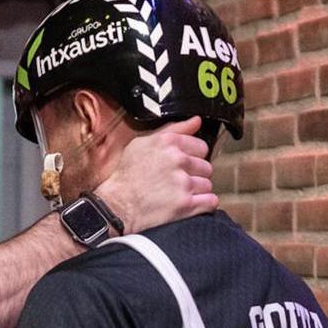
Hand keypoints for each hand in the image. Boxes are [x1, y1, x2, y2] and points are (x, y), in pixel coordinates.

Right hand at [94, 116, 216, 233]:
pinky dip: (203, 205)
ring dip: (196, 192)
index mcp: (169, 142)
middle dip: (194, 175)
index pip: (201, 146)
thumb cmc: (128, 175)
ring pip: (207, 185)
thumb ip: (173, 130)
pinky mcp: (186, 205)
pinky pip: (211, 201)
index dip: (192, 157)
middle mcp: (177, 160)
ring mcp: (183, 183)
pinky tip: (187, 205)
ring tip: (177, 195)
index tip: (181, 166)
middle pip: (206, 167)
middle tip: (176, 183)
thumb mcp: (142, 144)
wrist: (117, 206)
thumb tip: (197, 121)